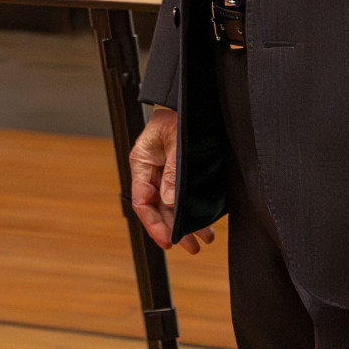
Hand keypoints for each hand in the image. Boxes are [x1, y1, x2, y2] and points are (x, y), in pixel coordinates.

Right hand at [129, 108, 217, 254]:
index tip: (168, 240)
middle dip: (173, 230)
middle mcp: (152, 172)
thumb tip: (169, 202)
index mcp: (142, 162)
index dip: (154, 224)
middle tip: (190, 246)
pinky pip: (182, 197)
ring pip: (171, 207)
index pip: (142, 201)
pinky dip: (193, 212)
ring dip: (186, 224)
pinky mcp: (179, 174)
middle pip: (158, 209)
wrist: (190, 101)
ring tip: (203, 240)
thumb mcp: (176, 141)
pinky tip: (206, 224)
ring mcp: (165, 174)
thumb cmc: (179, 114)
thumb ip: (173, 172)